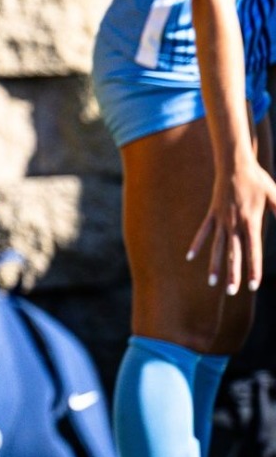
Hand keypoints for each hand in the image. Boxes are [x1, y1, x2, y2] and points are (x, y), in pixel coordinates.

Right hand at [189, 159, 275, 293]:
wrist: (235, 164)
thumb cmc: (258, 180)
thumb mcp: (275, 196)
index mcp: (251, 221)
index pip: (253, 250)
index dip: (253, 268)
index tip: (253, 285)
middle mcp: (234, 224)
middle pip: (234, 253)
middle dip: (233, 273)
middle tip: (232, 292)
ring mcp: (221, 219)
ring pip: (217, 247)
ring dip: (215, 265)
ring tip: (212, 282)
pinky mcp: (212, 214)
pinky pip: (203, 232)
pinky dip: (196, 245)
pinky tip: (190, 258)